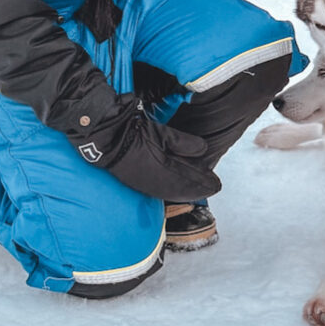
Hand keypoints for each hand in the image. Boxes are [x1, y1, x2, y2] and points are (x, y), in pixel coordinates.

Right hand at [71, 105, 220, 201]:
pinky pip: (161, 191)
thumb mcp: (163, 134)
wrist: (107, 140)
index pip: (189, 181)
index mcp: (163, 171)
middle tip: (214, 187)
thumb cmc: (135, 134)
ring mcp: (146, 184)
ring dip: (188, 190)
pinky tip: (178, 189)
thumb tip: (203, 149)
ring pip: (172, 191)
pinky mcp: (138, 182)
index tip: (217, 184)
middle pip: (183, 189)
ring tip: (201, 188)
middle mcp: (156, 182)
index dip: (204, 183)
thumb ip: (184, 143)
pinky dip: (174, 191)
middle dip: (199, 188)